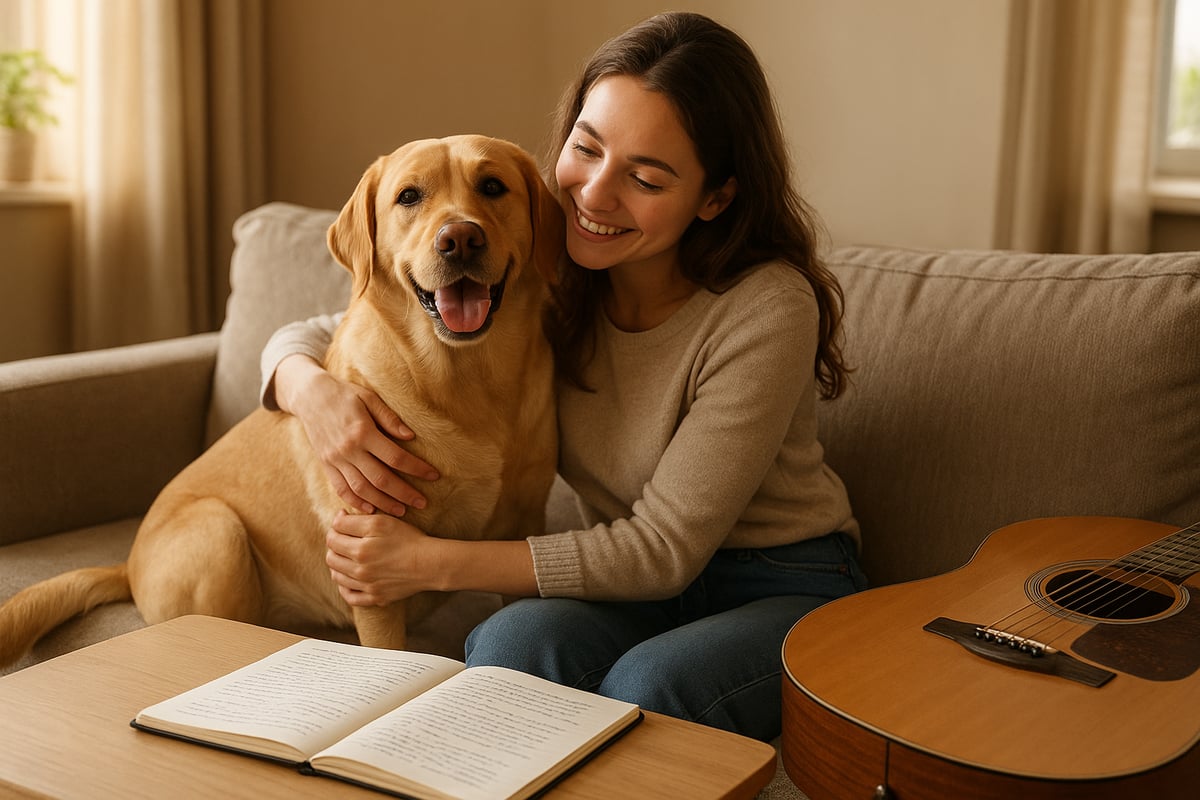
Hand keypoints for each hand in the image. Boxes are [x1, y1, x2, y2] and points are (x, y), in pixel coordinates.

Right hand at [275, 354, 437, 515]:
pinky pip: (341, 489)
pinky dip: (355, 502)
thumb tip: (410, 436)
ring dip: (383, 503)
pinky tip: (371, 510)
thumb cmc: (344, 394)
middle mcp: (348, 450)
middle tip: (422, 503)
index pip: (396, 457)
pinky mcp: (326, 465)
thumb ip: (390, 418)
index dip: (417, 469)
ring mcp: (335, 460)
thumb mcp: (369, 398)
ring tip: (402, 511)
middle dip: (404, 494)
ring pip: (362, 489)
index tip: (434, 476)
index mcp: (363, 432)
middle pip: (381, 479)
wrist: (309, 396)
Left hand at [326, 510, 430, 605]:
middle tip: (345, 539)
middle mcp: (359, 570)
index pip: (332, 538)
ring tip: (347, 556)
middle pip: (331, 558)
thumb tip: (337, 520)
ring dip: (337, 565)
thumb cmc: (408, 539)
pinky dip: (344, 588)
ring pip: (337, 577)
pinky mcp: (375, 597)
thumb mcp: (381, 522)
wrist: (430, 564)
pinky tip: (349, 579)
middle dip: (334, 547)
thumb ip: (354, 520)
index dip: (335, 528)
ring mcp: (367, 586)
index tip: (344, 523)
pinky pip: (350, 597)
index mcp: (359, 550)